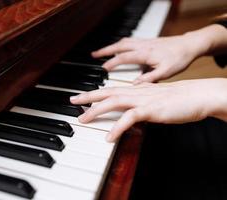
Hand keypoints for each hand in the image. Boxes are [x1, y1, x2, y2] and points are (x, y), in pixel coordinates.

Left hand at [70, 79, 226, 141]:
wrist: (195, 95)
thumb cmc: (176, 99)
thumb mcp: (152, 101)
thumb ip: (139, 106)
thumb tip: (128, 115)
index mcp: (136, 90)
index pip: (110, 90)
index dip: (94, 92)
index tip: (81, 96)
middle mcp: (136, 92)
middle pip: (106, 92)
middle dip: (87, 96)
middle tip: (72, 100)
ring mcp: (142, 100)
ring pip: (114, 102)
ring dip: (96, 110)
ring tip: (82, 119)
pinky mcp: (150, 110)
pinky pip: (130, 118)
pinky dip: (118, 127)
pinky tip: (109, 137)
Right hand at [92, 36, 200, 83]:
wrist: (190, 45)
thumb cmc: (179, 59)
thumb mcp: (166, 72)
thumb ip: (149, 78)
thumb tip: (134, 85)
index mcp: (145, 54)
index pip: (123, 58)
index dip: (111, 63)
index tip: (102, 69)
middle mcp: (142, 46)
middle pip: (119, 46)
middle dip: (105, 51)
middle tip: (93, 55)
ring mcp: (144, 42)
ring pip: (123, 42)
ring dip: (111, 46)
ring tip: (102, 51)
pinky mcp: (147, 41)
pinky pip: (129, 40)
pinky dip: (120, 44)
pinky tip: (119, 48)